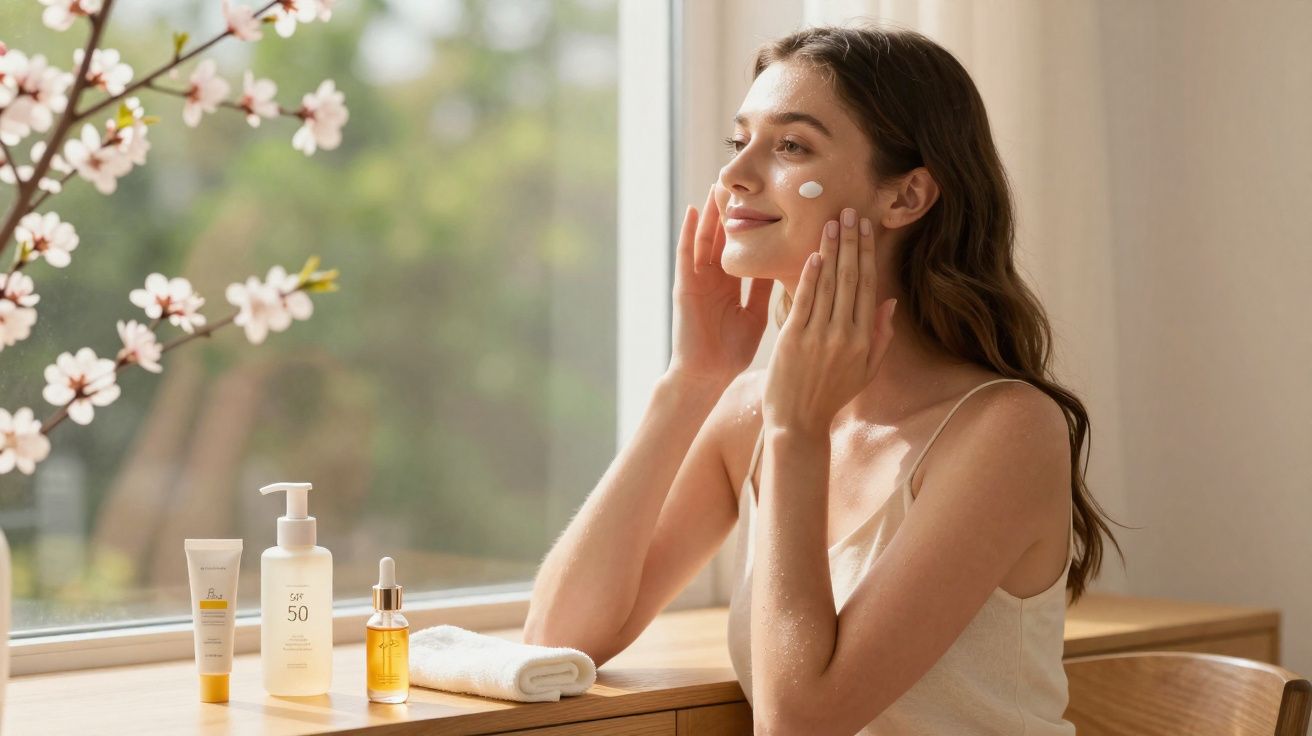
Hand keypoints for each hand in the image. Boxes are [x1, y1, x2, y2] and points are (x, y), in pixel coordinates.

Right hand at [667, 184, 775, 388]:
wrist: (706, 375)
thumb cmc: (731, 352)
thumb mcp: (755, 315)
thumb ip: (765, 291)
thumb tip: (788, 268)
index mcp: (732, 286)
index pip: (745, 249)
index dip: (755, 227)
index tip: (770, 202)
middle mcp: (714, 278)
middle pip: (724, 237)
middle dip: (733, 211)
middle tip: (744, 182)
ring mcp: (697, 279)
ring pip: (705, 238)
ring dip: (710, 212)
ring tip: (717, 184)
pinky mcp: (684, 285)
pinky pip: (685, 253)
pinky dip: (688, 231)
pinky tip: (692, 209)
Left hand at [762, 208, 897, 434]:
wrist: (797, 423)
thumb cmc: (830, 396)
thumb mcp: (865, 371)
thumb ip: (880, 337)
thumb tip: (890, 302)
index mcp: (864, 340)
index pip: (869, 287)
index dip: (868, 254)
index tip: (866, 229)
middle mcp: (845, 335)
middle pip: (852, 279)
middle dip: (851, 243)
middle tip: (850, 212)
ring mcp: (819, 337)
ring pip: (829, 285)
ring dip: (831, 251)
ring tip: (832, 223)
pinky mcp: (793, 340)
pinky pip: (805, 301)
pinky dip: (810, 277)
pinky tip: (814, 254)